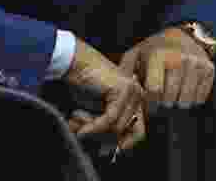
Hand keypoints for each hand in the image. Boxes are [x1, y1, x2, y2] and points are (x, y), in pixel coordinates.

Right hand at [65, 38, 146, 152]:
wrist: (76, 64)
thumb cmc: (85, 86)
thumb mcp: (98, 112)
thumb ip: (107, 127)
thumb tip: (109, 151)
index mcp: (136, 102)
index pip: (139, 133)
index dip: (123, 145)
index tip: (105, 151)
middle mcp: (138, 96)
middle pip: (125, 132)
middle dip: (100, 136)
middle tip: (82, 132)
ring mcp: (133, 92)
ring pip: (116, 127)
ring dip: (92, 130)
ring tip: (77, 119)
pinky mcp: (123, 90)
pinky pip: (109, 120)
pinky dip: (92, 126)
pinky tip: (79, 124)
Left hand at [119, 27, 215, 108]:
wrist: (182, 36)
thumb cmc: (155, 51)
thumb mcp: (136, 55)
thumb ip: (124, 72)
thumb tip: (121, 90)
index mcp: (159, 55)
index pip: (155, 91)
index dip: (150, 104)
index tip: (149, 106)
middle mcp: (180, 58)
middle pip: (171, 98)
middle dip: (163, 106)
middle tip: (161, 105)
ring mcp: (197, 64)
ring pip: (187, 100)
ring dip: (178, 105)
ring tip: (172, 101)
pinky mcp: (209, 69)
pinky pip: (201, 97)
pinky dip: (192, 101)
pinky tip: (185, 94)